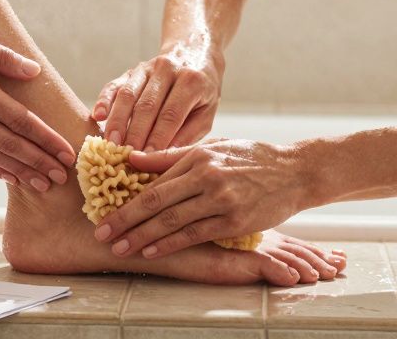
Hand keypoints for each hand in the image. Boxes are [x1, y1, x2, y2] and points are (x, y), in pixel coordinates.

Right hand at [0, 15, 75, 190]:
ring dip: (16, 170)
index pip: (18, 119)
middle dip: (37, 161)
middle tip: (61, 177)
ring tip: (39, 183)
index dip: (45, 138)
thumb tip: (33, 71)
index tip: (65, 151)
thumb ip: (0, 56)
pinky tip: (4, 173)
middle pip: (8, 143)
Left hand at [91, 138, 310, 259]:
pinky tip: (152, 250)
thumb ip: (171, 156)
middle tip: (101, 233)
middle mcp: (206, 176)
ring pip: (172, 221)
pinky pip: (195, 234)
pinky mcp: (235, 220)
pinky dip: (171, 244)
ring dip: (142, 236)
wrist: (295, 170)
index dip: (126, 197)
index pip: (153, 180)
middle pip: (156, 200)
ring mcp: (221, 199)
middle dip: (125, 219)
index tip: (103, 209)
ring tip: (120, 247)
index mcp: (197, 156)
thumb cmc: (250, 157)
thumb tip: (131, 158)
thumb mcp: (212, 147)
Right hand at [93, 39, 222, 151]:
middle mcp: (167, 69)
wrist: (194, 53)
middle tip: (126, 155)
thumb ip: (188, 134)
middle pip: (147, 105)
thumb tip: (165, 157)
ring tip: (111, 142)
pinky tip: (98, 116)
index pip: (171, 114)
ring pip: (128, 95)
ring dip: (117, 120)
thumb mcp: (206, 113)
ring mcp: (146, 68)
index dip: (158, 137)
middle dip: (135, 133)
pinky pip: (114, 85)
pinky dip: (104, 100)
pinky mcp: (131, 70)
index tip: (148, 157)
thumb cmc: (202, 92)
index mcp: (191, 81)